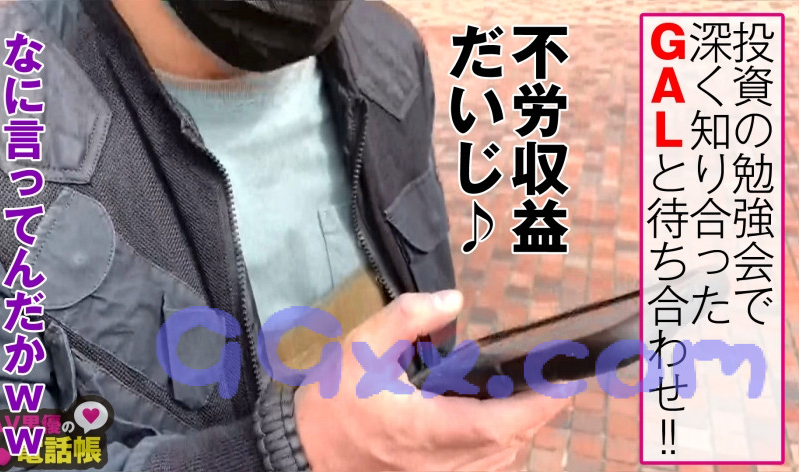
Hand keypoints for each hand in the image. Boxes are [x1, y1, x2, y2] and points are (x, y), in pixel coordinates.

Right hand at [294, 290, 569, 470]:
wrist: (302, 451)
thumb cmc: (331, 400)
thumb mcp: (360, 346)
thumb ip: (406, 318)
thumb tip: (453, 300)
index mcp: (421, 428)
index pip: (496, 424)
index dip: (538, 404)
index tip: (566, 379)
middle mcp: (437, 463)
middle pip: (508, 444)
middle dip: (541, 412)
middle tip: (560, 376)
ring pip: (500, 460)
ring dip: (524, 429)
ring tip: (537, 393)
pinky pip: (482, 468)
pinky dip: (502, 444)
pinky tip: (501, 420)